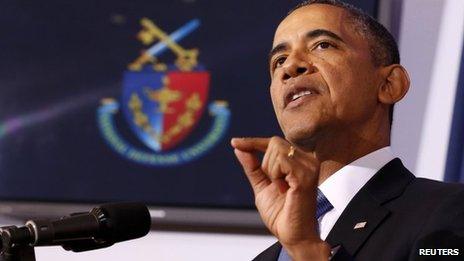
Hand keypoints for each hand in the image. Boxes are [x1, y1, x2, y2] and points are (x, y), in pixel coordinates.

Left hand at [231, 137, 329, 259]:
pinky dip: (276, 176)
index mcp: (299, 162)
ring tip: (283, 189)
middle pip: (274, 143)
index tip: (234, 142)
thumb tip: (238, 148)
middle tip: (277, 186)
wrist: (293, 235)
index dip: (253, 141)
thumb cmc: (280, 214)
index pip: (274, 142)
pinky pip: (281, 162)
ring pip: (277, 149)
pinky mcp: (306, 175)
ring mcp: (309, 167)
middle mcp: (308, 161)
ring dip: (271, 171)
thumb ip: (252, 167)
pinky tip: (285, 190)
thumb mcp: (262, 186)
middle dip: (266, 165)